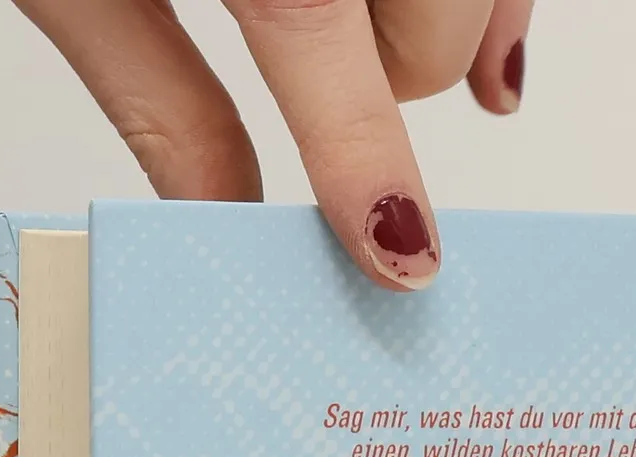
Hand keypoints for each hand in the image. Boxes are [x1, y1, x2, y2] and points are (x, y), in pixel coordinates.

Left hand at [10, 0, 531, 290]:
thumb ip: (162, 101)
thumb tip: (223, 219)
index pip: (340, 61)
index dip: (373, 168)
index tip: (401, 253)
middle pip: (434, 27)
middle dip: (393, 77)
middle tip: (318, 68)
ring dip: (443, 15)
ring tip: (375, 24)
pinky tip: (473, 17)